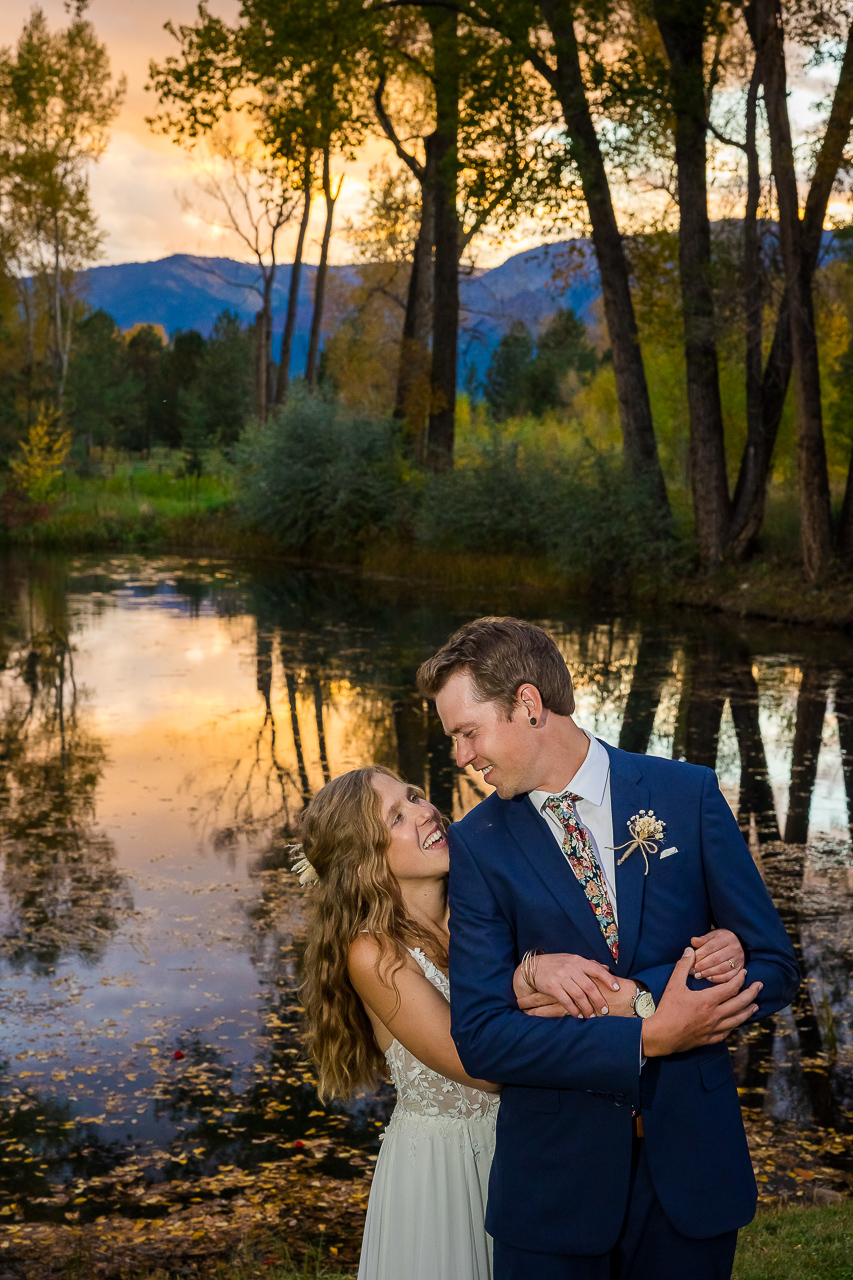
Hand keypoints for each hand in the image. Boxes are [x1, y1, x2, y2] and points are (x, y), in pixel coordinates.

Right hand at [514, 952, 621, 1018]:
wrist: (534, 967)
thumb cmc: (557, 964)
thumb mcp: (573, 960)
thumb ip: (590, 964)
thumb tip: (607, 969)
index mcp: (578, 960)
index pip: (596, 969)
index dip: (608, 979)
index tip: (616, 989)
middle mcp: (570, 968)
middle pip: (589, 986)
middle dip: (599, 999)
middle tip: (605, 1010)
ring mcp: (561, 977)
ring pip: (579, 995)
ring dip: (587, 1008)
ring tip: (591, 1015)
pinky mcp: (552, 987)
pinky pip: (566, 1001)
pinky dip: (574, 1010)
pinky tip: (578, 1015)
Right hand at [641, 947, 761, 1056]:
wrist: (662, 1036)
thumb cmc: (667, 1010)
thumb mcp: (673, 985)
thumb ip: (683, 966)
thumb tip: (690, 950)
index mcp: (708, 1001)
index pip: (730, 988)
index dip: (739, 979)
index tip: (745, 973)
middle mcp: (715, 1015)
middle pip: (739, 1004)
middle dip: (751, 994)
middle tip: (760, 987)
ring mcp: (713, 1029)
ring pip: (737, 1020)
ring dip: (748, 1011)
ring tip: (755, 1006)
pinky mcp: (709, 1039)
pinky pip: (727, 1033)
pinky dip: (734, 1026)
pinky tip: (736, 1023)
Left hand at [691, 929, 744, 981]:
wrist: (735, 944)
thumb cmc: (719, 940)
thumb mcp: (712, 935)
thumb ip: (702, 939)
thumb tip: (693, 941)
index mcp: (727, 937)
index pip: (710, 947)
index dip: (699, 955)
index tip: (689, 961)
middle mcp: (735, 948)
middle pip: (716, 959)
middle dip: (702, 966)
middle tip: (692, 971)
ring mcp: (739, 959)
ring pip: (722, 968)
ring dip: (708, 973)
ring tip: (697, 975)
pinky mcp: (740, 969)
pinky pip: (729, 976)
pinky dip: (718, 979)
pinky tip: (708, 978)